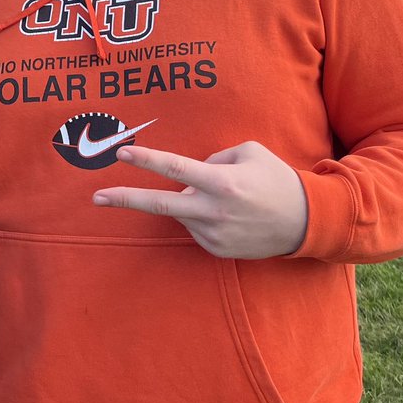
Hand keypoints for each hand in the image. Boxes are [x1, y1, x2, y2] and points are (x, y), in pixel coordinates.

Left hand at [92, 141, 307, 258]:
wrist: (307, 221)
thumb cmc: (276, 178)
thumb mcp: (248, 153)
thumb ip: (213, 157)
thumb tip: (187, 174)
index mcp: (222, 183)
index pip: (175, 168)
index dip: (146, 160)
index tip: (121, 153)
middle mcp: (214, 211)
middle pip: (160, 204)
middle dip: (125, 199)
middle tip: (96, 197)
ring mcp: (215, 234)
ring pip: (181, 211)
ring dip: (187, 200)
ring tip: (226, 197)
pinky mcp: (217, 249)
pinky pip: (195, 226)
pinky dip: (201, 214)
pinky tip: (229, 214)